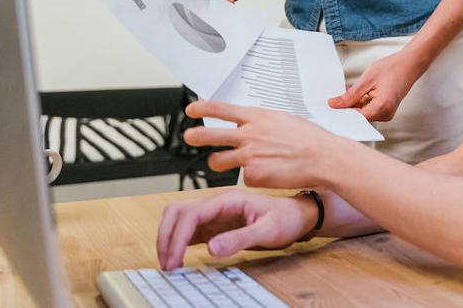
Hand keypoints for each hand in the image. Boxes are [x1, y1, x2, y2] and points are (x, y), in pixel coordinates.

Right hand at [156, 190, 315, 269]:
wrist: (296, 216)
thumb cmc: (286, 218)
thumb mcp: (268, 230)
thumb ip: (240, 238)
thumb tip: (212, 248)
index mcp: (228, 200)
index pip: (191, 213)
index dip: (177, 236)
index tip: (173, 259)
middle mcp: (217, 204)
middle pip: (177, 212)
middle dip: (166, 236)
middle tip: (167, 264)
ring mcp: (214, 214)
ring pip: (179, 220)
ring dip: (169, 239)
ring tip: (170, 264)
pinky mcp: (215, 226)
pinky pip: (189, 231)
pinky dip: (178, 243)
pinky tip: (179, 259)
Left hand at [184, 101, 344, 187]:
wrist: (323, 158)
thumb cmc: (309, 138)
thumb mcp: (282, 120)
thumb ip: (260, 123)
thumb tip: (247, 124)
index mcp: (256, 117)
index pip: (221, 109)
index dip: (202, 109)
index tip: (191, 110)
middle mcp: (249, 135)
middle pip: (210, 135)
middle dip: (195, 136)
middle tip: (189, 137)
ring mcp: (248, 157)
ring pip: (218, 161)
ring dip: (218, 162)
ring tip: (224, 162)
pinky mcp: (252, 176)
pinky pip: (243, 178)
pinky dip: (252, 177)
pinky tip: (268, 174)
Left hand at [328, 49, 427, 121]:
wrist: (410, 64)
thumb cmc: (393, 68)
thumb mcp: (367, 79)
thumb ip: (350, 95)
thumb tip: (335, 104)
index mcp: (382, 107)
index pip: (356, 118)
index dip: (341, 114)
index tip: (329, 110)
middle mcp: (385, 114)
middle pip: (359, 117)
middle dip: (346, 109)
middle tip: (333, 100)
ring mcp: (386, 113)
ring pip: (363, 113)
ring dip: (354, 105)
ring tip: (349, 91)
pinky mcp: (385, 110)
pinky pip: (368, 110)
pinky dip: (361, 103)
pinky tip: (357, 93)